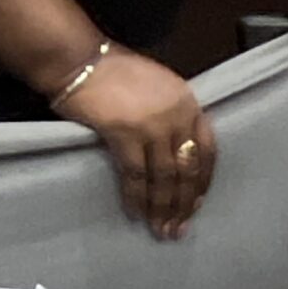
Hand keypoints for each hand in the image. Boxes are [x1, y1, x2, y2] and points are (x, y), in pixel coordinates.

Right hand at [71, 52, 216, 240]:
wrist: (79, 60)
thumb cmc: (113, 72)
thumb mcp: (157, 87)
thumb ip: (171, 115)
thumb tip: (174, 153)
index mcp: (188, 102)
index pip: (208, 150)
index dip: (203, 182)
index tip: (196, 205)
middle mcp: (177, 114)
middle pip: (187, 169)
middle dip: (183, 203)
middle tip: (178, 228)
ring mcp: (153, 124)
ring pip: (164, 177)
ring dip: (162, 207)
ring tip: (160, 229)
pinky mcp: (125, 133)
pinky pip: (135, 175)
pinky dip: (136, 198)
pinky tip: (135, 213)